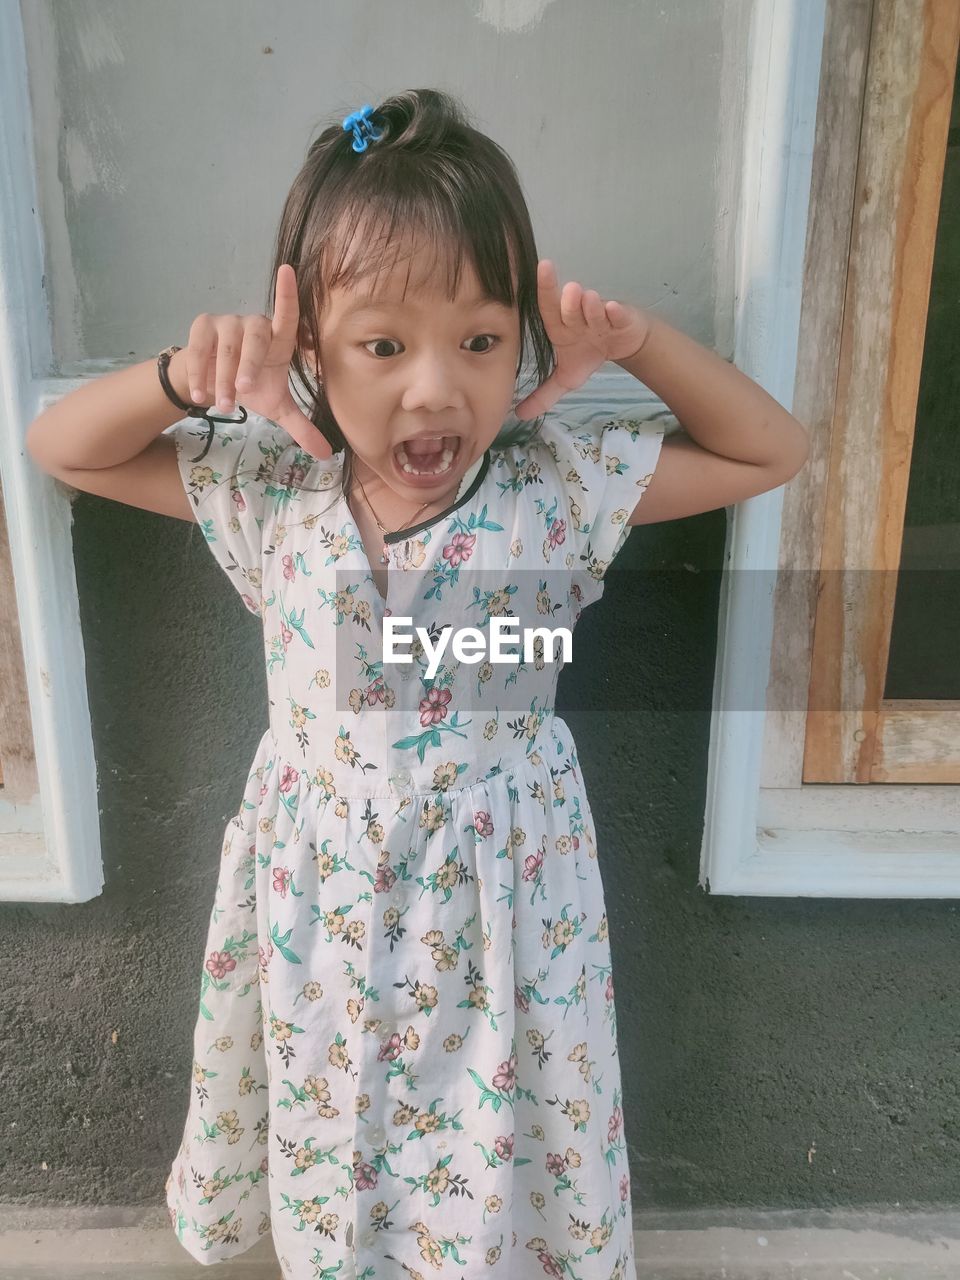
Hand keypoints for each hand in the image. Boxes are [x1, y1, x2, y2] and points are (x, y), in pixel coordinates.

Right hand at [183, 263, 331, 459]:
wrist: (209, 383)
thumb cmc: (249, 385)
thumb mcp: (275, 407)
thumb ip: (300, 426)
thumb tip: (327, 454)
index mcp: (278, 340)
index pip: (286, 314)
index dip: (286, 294)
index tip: (287, 271)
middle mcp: (253, 325)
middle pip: (254, 336)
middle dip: (247, 365)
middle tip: (242, 392)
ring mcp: (227, 323)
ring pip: (226, 347)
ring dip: (222, 378)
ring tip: (222, 405)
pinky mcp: (202, 327)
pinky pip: (201, 347)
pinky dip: (201, 373)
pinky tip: (201, 394)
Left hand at [513, 259, 653, 420]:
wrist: (622, 346)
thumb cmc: (589, 353)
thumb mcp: (566, 378)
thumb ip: (544, 395)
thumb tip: (519, 415)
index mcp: (560, 326)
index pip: (549, 306)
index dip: (545, 288)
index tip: (542, 267)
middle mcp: (578, 316)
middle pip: (570, 306)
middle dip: (568, 301)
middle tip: (568, 292)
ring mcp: (600, 316)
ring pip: (593, 307)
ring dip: (590, 305)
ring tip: (588, 299)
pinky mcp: (621, 318)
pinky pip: (617, 314)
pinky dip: (614, 313)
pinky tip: (611, 309)